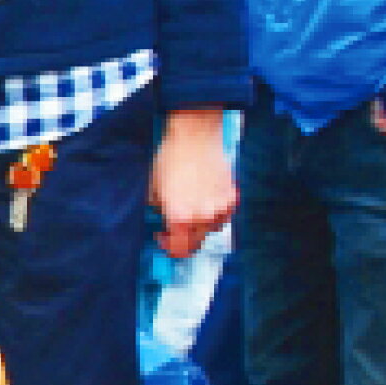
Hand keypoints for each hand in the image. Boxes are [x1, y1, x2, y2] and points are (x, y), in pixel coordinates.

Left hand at [149, 108, 236, 259]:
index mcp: (180, 218)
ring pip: (211, 230)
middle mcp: (202, 217)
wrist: (194, 134)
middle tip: (177, 226)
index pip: (179, 250)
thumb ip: (159, 213)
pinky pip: (225, 215)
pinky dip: (216, 213)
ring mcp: (220, 207)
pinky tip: (207, 201)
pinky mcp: (232, 196)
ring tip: (193, 209)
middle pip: (196, 243)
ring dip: (201, 225)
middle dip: (184, 237)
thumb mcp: (153, 190)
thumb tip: (164, 224)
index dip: (169, 247)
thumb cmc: (170, 159)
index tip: (164, 237)